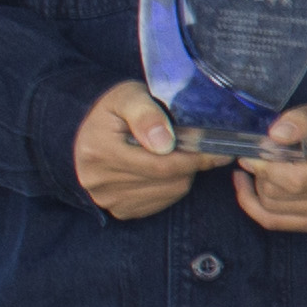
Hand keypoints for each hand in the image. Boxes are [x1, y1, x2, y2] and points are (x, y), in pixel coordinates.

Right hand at [71, 80, 223, 221]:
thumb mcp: (127, 96)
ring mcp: (108, 200)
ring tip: (174, 153)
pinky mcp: (119, 210)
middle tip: (200, 147)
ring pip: (169, 192)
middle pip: (169, 180)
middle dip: (190, 163)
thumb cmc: (111, 111)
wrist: (85, 132)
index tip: (221, 150)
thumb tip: (165, 142)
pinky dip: (171, 187)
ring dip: (182, 174)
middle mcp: (99, 181)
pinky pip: (161, 202)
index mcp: (100, 151)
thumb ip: (146, 114)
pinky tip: (163, 169)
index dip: (196, 158)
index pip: (161, 164)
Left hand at [232, 104, 306, 233]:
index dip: (266, 169)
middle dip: (260, 175)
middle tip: (256, 158)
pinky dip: (254, 207)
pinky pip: (274, 222)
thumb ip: (299, 120)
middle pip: (280, 194)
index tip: (251, 155)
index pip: (296, 178)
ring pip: (273, 208)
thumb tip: (275, 135)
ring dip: (258, 189)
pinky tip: (249, 191)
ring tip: (261, 171)